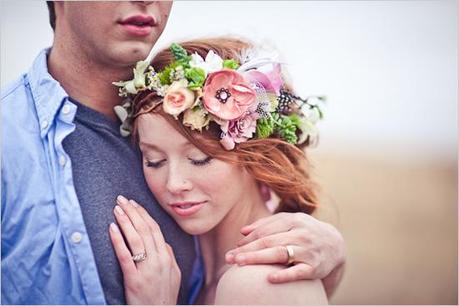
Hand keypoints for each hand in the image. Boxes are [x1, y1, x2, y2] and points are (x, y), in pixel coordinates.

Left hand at [109, 195, 180, 304]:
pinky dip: (118, 240)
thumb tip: (162, 242)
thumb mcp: (173, 275)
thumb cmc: (164, 297)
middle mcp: (159, 261)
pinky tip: (112, 228)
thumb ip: (168, 257)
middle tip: (121, 200)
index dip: (144, 214)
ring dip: (126, 221)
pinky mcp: (134, 280)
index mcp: (167, 258)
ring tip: (116, 209)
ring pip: (136, 239)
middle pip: (145, 230)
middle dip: (133, 212)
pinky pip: (125, 256)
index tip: (134, 203)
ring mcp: (147, 270)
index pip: (155, 229)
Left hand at [225, 212, 344, 295]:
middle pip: (269, 241)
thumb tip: (243, 231)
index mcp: (293, 220)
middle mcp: (301, 233)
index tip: (234, 248)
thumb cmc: (305, 232)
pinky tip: (270, 278)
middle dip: (247, 250)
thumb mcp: (290, 222)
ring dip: (257, 258)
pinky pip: (298, 272)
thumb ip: (267, 224)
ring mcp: (308, 250)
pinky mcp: (315, 267)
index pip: (265, 230)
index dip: (248, 239)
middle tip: (230, 258)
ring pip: (280, 254)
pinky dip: (284, 275)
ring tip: (240, 263)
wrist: (335, 244)